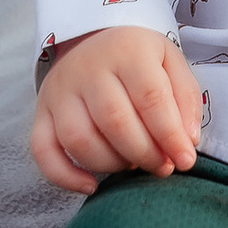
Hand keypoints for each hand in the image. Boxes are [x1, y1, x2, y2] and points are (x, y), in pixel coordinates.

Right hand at [30, 25, 204, 196]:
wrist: (94, 41)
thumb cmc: (140, 60)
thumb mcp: (171, 63)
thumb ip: (184, 99)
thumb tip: (186, 141)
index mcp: (127, 50)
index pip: (150, 98)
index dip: (170, 135)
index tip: (185, 159)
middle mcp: (88, 68)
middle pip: (115, 121)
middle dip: (145, 154)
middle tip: (163, 166)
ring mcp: (60, 91)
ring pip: (79, 140)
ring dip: (111, 165)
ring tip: (133, 164)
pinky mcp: (41, 112)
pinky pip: (42, 150)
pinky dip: (64, 176)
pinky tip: (91, 186)